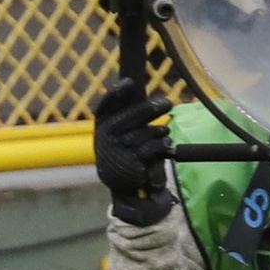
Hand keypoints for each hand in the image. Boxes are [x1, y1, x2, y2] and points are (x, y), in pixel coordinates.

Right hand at [94, 76, 173, 225]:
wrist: (125, 186)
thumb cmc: (126, 151)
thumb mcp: (122, 132)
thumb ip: (128, 113)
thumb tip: (132, 85)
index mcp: (102, 126)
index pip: (105, 106)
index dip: (115, 94)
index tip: (128, 83)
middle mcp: (105, 138)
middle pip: (132, 116)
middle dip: (151, 108)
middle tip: (167, 103)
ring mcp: (117, 153)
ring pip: (148, 132)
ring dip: (160, 133)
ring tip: (163, 135)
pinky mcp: (131, 165)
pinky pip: (154, 148)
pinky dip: (162, 147)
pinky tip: (163, 148)